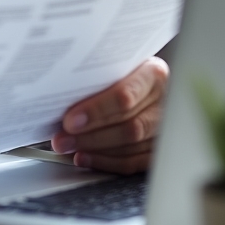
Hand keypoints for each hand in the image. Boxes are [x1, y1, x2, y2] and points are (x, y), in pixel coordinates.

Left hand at [50, 57, 168, 173]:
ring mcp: (165, 128)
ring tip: (68, 147)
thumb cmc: (121, 70)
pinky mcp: (159, 149)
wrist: (141, 79)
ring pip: (132, 145)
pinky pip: (134, 162)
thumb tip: (59, 93)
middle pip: (129, 125)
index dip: (97, 110)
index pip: (125, 96)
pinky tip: (85, 157)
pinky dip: (107, 162)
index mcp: (153, 75)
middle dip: (90, 134)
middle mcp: (164, 102)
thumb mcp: (113, 62)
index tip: (70, 119)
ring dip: (95, 149)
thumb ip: (97, 76)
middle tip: (63, 138)